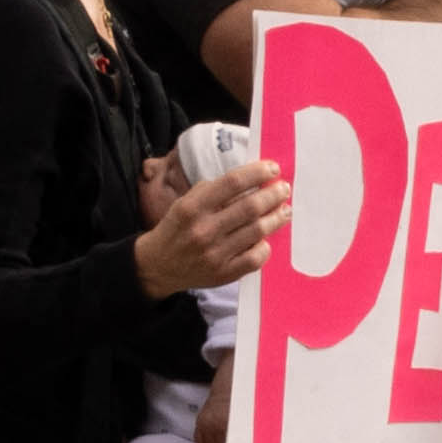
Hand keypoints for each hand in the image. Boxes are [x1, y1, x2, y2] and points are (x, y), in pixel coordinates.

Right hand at [134, 156, 284, 294]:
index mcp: (191, 208)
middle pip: (250, 206)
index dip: (257, 173)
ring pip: (257, 231)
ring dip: (276, 217)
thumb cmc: (177, 229)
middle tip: (283, 189)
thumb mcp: (184, 203)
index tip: (272, 168)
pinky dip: (265, 246)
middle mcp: (202, 230)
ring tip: (284, 210)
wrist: (157, 266)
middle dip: (273, 194)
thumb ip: (213, 191)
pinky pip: (255, 257)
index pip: (232, 183)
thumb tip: (252, 179)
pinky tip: (265, 238)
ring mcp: (214, 254)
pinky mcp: (223, 274)